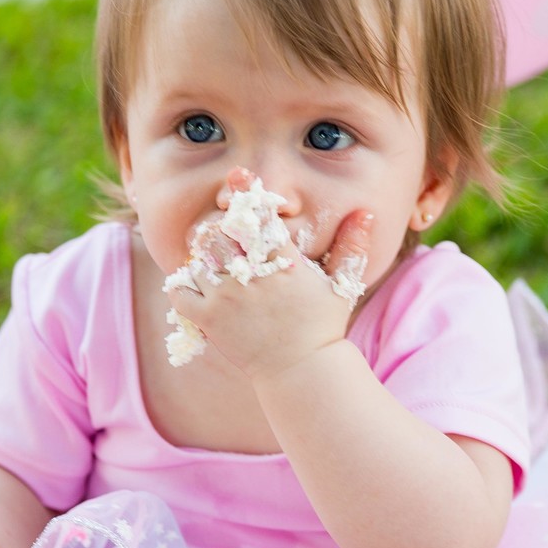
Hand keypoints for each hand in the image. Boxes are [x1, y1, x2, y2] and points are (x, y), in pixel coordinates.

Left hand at [168, 198, 373, 382]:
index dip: (248, 192)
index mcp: (283, 263)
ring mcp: (225, 298)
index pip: (260, 216)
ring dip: (204, 254)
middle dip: (222, 228)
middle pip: (220, 232)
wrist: (301, 372)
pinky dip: (184, 284)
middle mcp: (251, 276)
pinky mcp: (209, 319)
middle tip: (228, 236)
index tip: (238, 176)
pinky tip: (199, 285)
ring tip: (216, 260)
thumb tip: (368, 211)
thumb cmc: (323, 326)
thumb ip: (353, 247)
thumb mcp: (343, 285)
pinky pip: (180, 291)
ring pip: (199, 257)